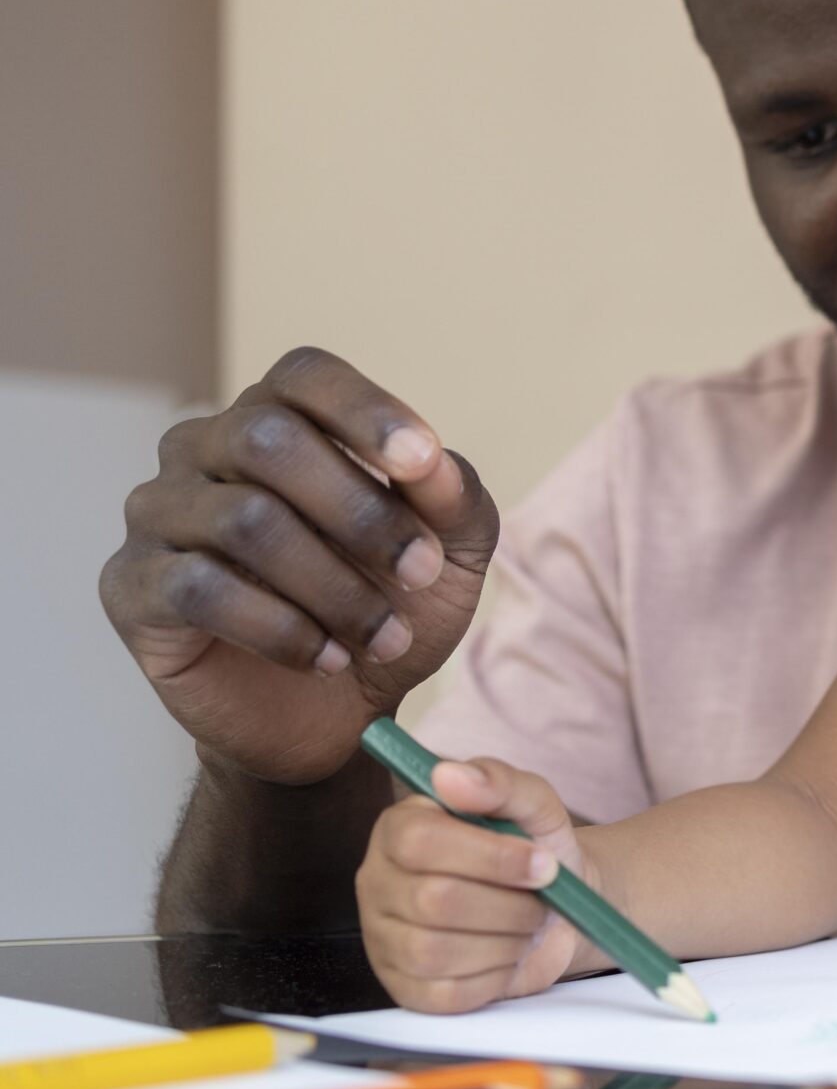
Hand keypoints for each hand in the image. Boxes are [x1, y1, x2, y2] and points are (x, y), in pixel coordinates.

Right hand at [100, 347, 499, 784]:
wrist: (334, 712)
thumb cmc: (388, 606)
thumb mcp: (452, 554)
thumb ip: (454, 497)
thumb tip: (435, 464)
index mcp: (278, 418)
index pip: (304, 376)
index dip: (364, 410)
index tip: (421, 461)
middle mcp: (203, 449)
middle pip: (267, 440)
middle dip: (360, 512)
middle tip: (420, 573)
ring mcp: (157, 514)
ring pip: (241, 519)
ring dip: (333, 586)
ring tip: (384, 638)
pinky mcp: (131, 587)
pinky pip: (199, 589)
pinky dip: (282, 629)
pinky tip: (327, 659)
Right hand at [356, 756, 594, 1013]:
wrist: (558, 908)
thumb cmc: (536, 850)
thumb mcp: (533, 806)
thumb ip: (498, 781)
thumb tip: (448, 773)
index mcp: (399, 828)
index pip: (420, 841)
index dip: (490, 856)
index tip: (543, 862)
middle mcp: (379, 882)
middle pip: (432, 900)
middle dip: (507, 904)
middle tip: (544, 901)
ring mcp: (384, 939)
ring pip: (434, 950)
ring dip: (504, 940)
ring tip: (528, 925)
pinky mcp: (405, 988)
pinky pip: (444, 994)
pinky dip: (493, 977)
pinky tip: (508, 954)